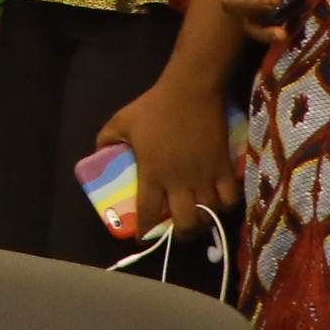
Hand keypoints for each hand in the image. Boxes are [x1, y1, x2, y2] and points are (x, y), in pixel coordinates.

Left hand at [99, 71, 233, 234]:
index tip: (143, 238)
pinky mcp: (224, 168)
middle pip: (186, 224)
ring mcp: (204, 177)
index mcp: (152, 174)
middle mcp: (179, 182)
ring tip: (198, 220)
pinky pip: (231, 199)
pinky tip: (220, 204)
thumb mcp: (120, 122)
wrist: (190, 91)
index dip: (146, 232)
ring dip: (204, 223)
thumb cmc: (154, 107)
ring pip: (210, 215)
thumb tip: (98, 154)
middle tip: (177, 233)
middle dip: (181, 235)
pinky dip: (227, 207)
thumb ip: (106, 140)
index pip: (149, 213)